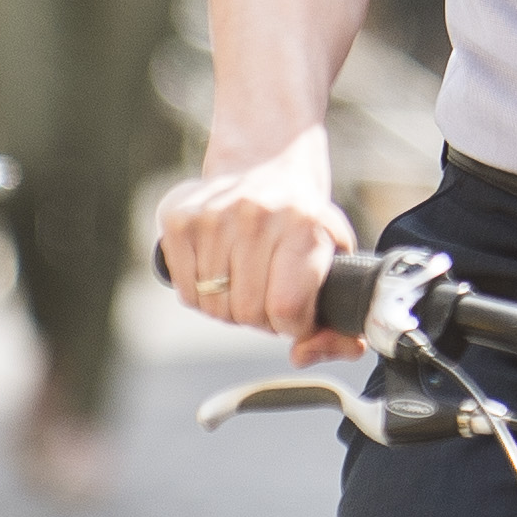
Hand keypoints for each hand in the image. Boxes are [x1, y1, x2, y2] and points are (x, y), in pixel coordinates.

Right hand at [156, 128, 362, 366]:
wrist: (267, 160)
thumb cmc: (304, 221)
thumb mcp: (335, 260)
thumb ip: (336, 323)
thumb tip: (303, 356)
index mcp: (305, 225)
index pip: (286, 309)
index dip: (292, 325)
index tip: (295, 311)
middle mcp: (258, 215)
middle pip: (248, 313)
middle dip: (261, 317)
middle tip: (268, 293)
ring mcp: (214, 214)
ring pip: (213, 307)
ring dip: (230, 306)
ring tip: (245, 278)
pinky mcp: (179, 218)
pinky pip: (186, 291)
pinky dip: (202, 294)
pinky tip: (219, 269)